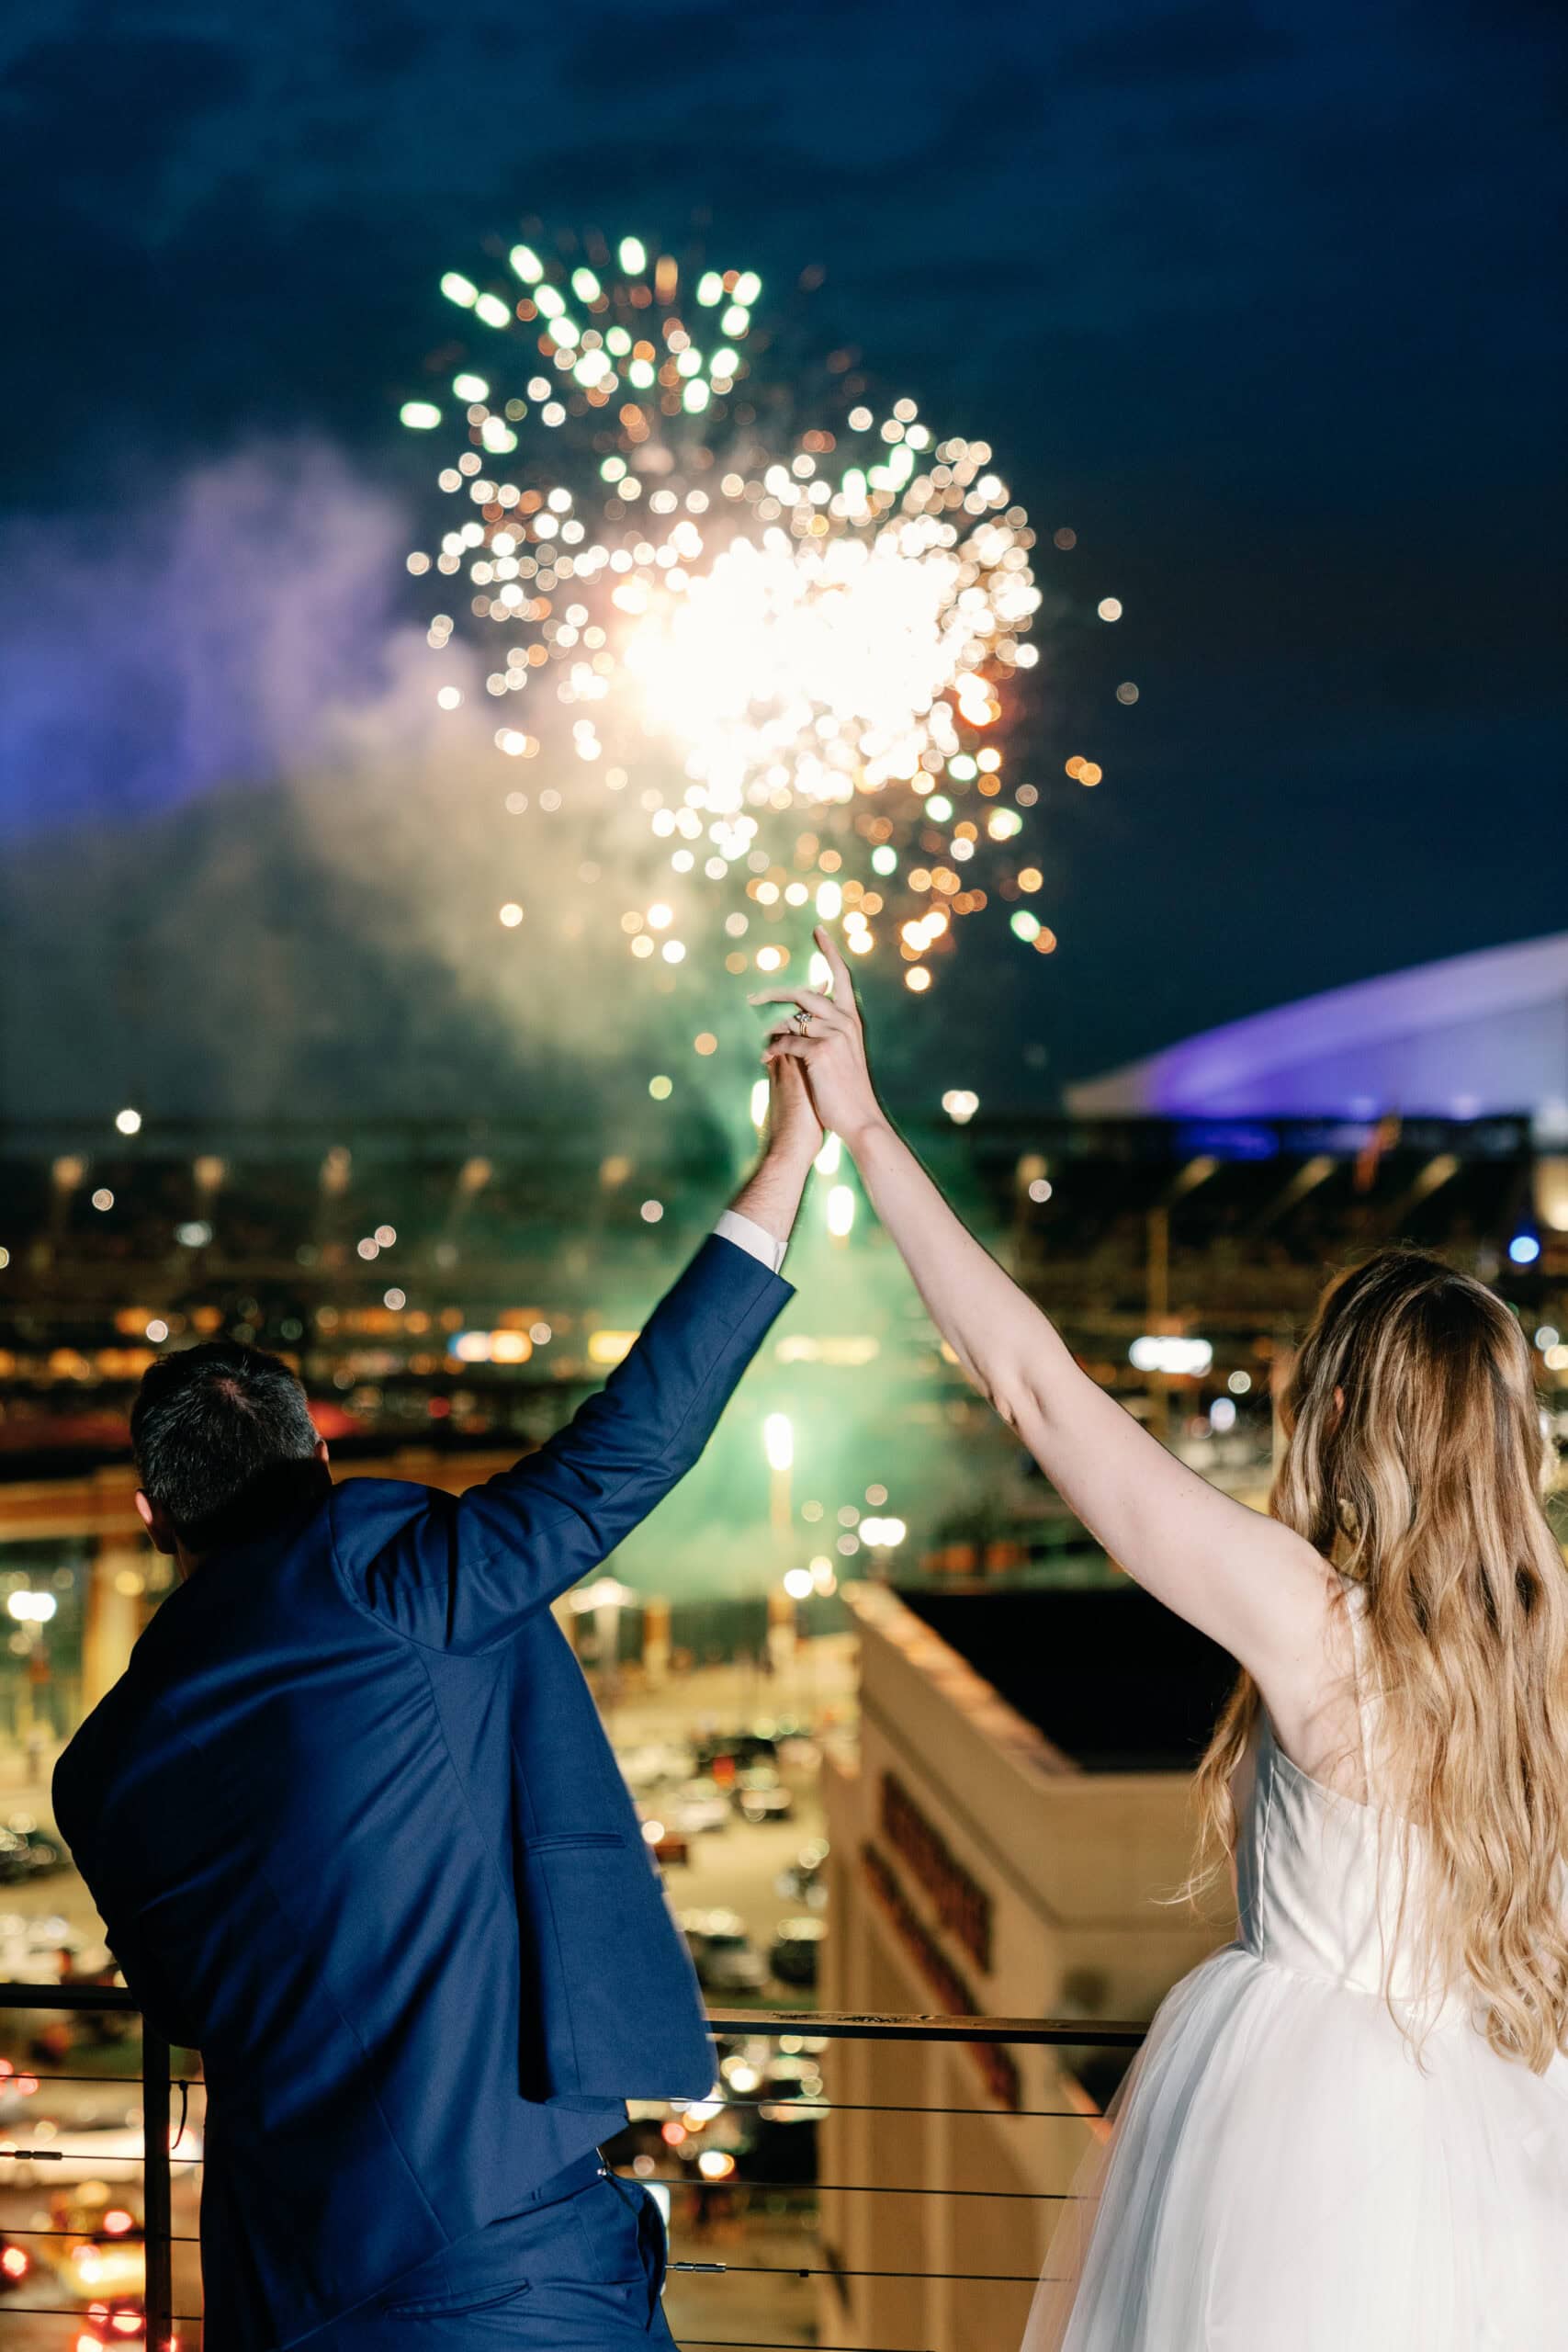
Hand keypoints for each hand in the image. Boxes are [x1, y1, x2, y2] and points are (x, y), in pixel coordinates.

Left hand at [752, 927, 885, 1151]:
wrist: (860, 1118)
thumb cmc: (846, 1090)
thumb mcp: (843, 1054)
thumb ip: (827, 1031)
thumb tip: (801, 1017)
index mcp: (851, 1018)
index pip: (841, 975)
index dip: (829, 951)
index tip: (818, 930)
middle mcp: (844, 1021)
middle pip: (803, 993)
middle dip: (773, 994)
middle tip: (751, 999)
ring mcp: (834, 1034)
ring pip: (790, 1018)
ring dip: (768, 1028)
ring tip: (756, 1040)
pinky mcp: (820, 1051)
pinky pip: (786, 1041)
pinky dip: (772, 1049)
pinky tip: (765, 1058)